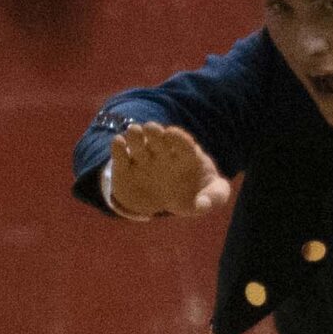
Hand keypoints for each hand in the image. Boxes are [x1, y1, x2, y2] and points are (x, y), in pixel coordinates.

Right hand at [106, 121, 231, 218]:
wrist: (166, 199)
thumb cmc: (193, 194)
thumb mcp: (210, 196)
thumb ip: (214, 197)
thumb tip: (203, 205)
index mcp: (186, 157)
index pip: (183, 144)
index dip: (177, 139)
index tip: (171, 133)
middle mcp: (164, 154)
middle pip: (158, 139)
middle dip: (154, 133)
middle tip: (150, 128)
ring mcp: (144, 159)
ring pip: (138, 143)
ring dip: (135, 137)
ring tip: (132, 131)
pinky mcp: (126, 168)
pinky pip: (121, 156)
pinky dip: (118, 148)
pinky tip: (118, 142)